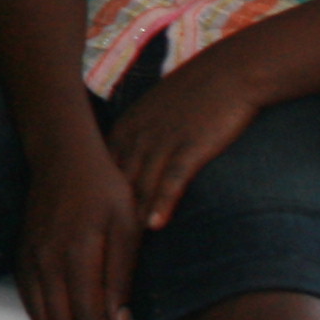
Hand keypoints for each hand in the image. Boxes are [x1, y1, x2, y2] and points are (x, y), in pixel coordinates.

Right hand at [18, 125, 143, 319]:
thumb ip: (121, 275)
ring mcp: (30, 259)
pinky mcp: (22, 255)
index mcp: (78, 255)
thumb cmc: (103, 186)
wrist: (63, 156)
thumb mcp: (128, 225)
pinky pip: (30, 301)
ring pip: (42, 318)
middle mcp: (47, 262)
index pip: (89, 319)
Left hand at [110, 47, 264, 229]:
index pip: (101, 171)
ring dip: (129, 218)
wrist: (231, 71)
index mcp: (126, 128)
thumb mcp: (156, 112)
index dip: (94, 200)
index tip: (88, 228)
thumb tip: (133, 167)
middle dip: (105, 216)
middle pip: (115, 184)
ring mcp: (163, 142)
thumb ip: (140, 137)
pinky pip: (172, 179)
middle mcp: (138, 136)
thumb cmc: (197, 93)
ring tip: (122, 247)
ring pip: (139, 186)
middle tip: (98, 244)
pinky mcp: (190, 147)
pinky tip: (155, 225)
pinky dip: (162, 202)